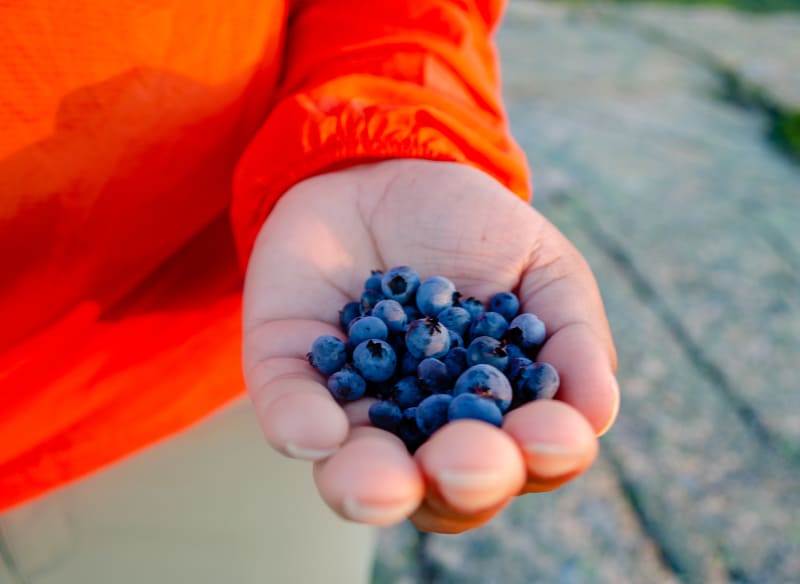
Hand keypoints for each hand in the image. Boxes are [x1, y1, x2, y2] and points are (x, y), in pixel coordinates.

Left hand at [242, 159, 618, 532]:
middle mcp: (425, 429)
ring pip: (361, 472)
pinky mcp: (290, 375)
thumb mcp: (545, 268)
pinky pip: (287, 411)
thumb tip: (597, 411)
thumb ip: (573, 335)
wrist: (385, 173)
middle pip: (445, 489)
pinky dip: (299, 425)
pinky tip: (314, 430)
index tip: (548, 435)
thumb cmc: (476, 232)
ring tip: (383, 484)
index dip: (543, 457)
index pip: (525, 457)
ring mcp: (354, 408)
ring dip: (373, 487)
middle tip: (464, 461)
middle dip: (462, 482)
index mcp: (494, 412)